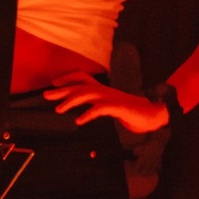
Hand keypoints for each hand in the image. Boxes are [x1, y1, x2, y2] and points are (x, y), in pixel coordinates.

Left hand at [43, 74, 170, 133]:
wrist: (152, 114)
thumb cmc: (132, 112)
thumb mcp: (112, 107)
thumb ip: (99, 106)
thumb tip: (85, 110)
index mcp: (103, 89)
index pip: (82, 78)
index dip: (67, 79)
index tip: (54, 83)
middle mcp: (105, 90)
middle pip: (79, 86)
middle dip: (61, 90)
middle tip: (46, 95)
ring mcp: (111, 98)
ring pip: (86, 95)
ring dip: (70, 101)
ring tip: (58, 109)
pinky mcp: (117, 107)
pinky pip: (99, 109)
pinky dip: (88, 114)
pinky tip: (79, 120)